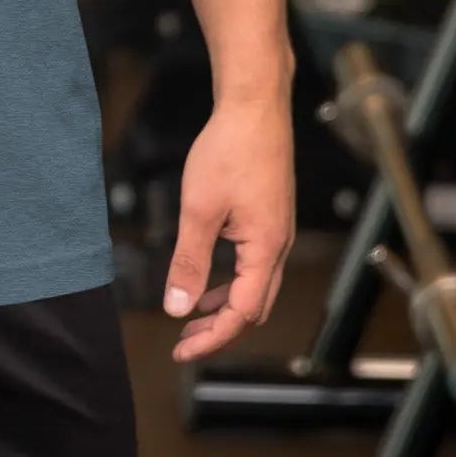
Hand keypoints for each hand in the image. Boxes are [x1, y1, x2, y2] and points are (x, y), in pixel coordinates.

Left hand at [163, 90, 294, 362]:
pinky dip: (231, 280)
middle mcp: (278, 246)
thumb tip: (177, 308)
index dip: (211, 338)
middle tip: (184, 341)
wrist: (255, 106)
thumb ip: (189, 261)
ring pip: (255, 287)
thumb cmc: (230, 150)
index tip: (181, 350)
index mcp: (266, 250)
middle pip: (253, 308)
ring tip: (192, 315)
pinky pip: (253, 264)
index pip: (242, 314)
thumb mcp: (199, 209)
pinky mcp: (270, 218)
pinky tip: (208, 277)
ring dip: (225, 306)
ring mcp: (277, 231)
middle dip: (220, 330)